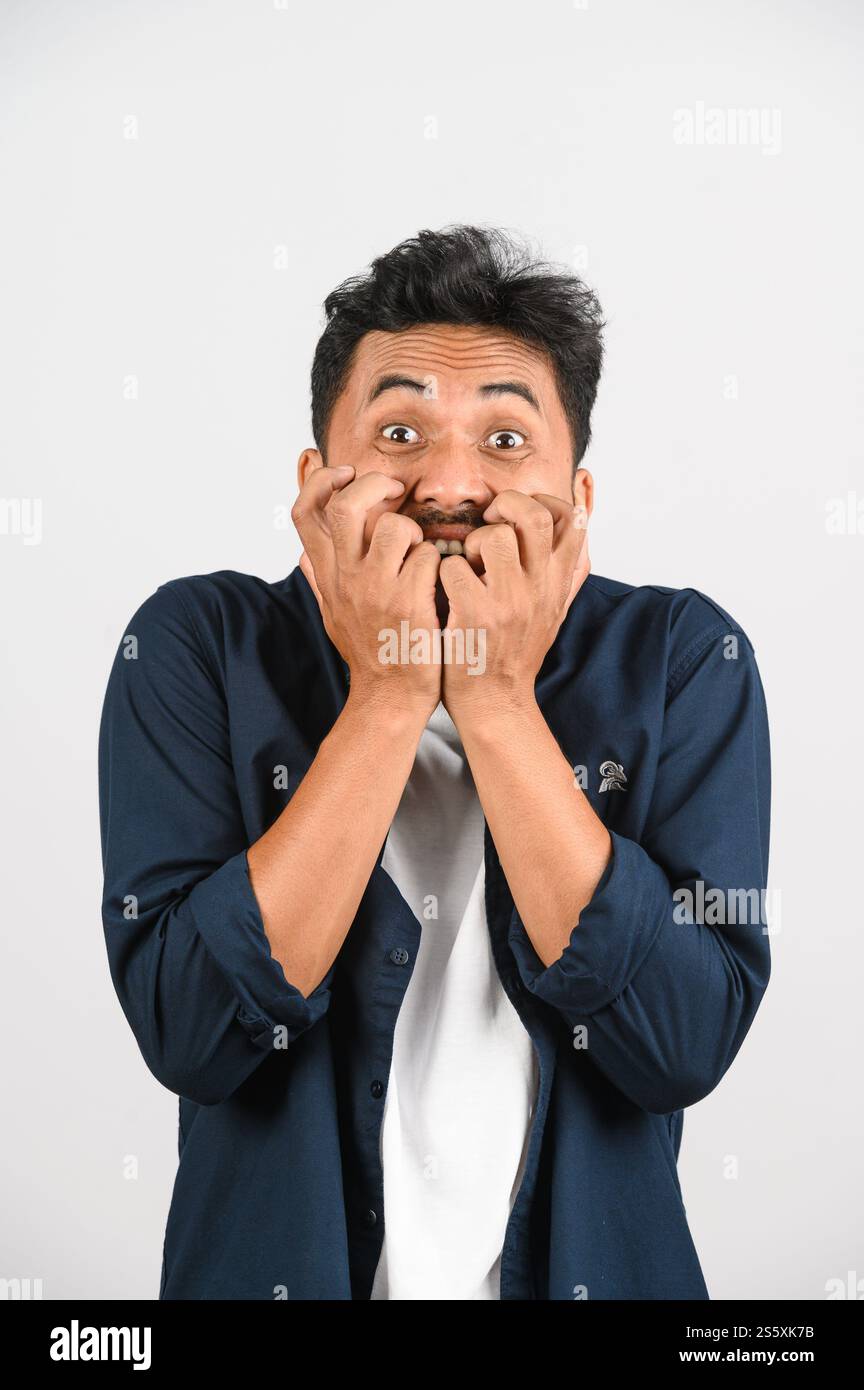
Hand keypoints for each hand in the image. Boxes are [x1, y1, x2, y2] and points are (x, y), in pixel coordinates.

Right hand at [293, 465, 443, 720]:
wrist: (392, 697)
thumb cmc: (370, 652)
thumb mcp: (334, 616)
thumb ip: (321, 581)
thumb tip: (304, 555)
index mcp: (329, 576)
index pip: (304, 512)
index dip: (320, 480)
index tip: (344, 473)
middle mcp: (346, 578)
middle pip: (344, 505)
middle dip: (373, 485)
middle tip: (396, 490)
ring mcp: (377, 590)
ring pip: (393, 526)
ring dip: (414, 529)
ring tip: (421, 551)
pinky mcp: (409, 603)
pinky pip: (428, 556)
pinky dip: (439, 562)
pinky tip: (440, 582)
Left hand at [437, 489, 589, 719]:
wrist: (495, 703)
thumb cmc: (516, 653)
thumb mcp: (552, 609)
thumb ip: (564, 568)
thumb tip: (582, 515)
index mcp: (557, 583)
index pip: (573, 520)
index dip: (546, 501)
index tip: (523, 510)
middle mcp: (539, 589)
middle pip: (535, 515)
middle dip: (507, 503)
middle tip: (489, 517)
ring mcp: (509, 602)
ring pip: (494, 536)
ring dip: (472, 541)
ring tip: (468, 564)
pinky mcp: (475, 615)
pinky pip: (453, 567)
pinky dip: (443, 572)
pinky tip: (446, 591)